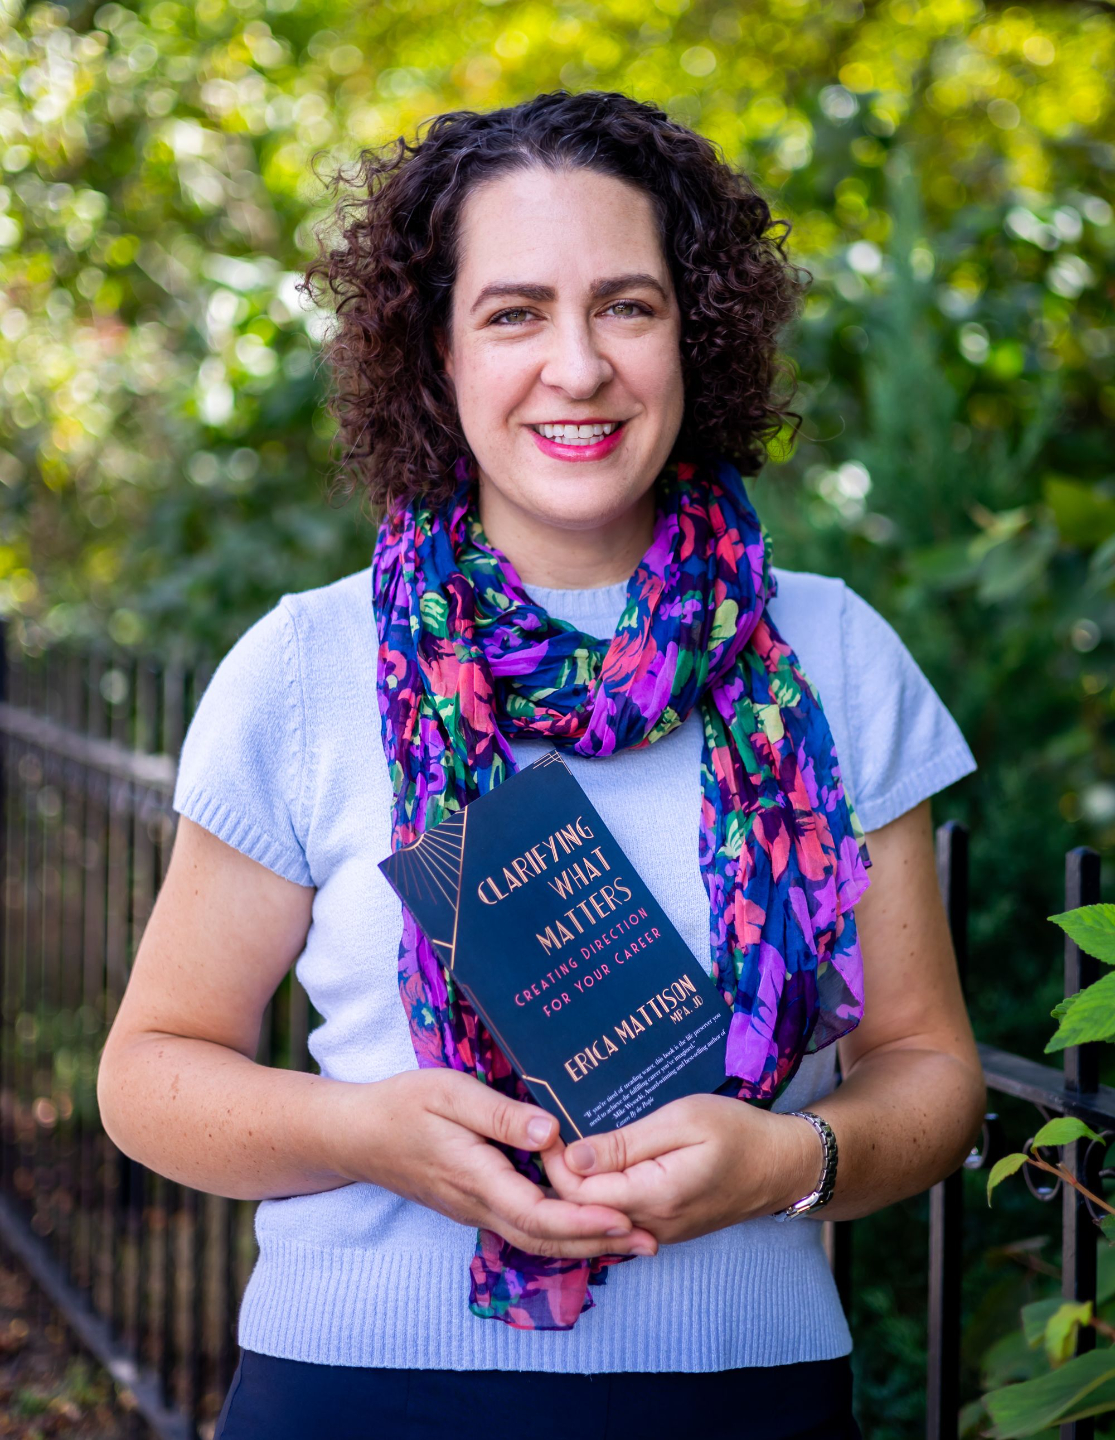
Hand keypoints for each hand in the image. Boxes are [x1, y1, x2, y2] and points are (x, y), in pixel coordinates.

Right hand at [331, 1068, 657, 1259]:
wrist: (357, 1136)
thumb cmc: (403, 1105)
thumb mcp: (450, 1093)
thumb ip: (500, 1115)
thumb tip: (552, 1132)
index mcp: (475, 1177)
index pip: (536, 1213)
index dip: (582, 1220)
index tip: (623, 1218)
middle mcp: (479, 1204)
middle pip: (545, 1238)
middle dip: (599, 1242)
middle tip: (652, 1240)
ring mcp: (476, 1210)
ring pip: (536, 1239)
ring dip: (584, 1242)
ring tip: (634, 1237)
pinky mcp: (475, 1205)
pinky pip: (524, 1228)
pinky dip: (561, 1232)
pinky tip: (587, 1223)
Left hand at [540, 1095, 822, 1243]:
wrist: (782, 1166)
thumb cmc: (738, 1132)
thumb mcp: (682, 1120)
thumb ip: (625, 1143)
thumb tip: (572, 1156)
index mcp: (653, 1197)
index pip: (577, 1192)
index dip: (555, 1160)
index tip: (547, 1127)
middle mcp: (650, 1226)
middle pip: (581, 1209)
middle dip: (558, 1174)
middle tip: (551, 1132)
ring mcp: (657, 1234)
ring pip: (596, 1216)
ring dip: (577, 1184)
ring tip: (569, 1142)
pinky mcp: (663, 1231)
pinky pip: (615, 1217)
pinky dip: (598, 1194)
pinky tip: (596, 1164)